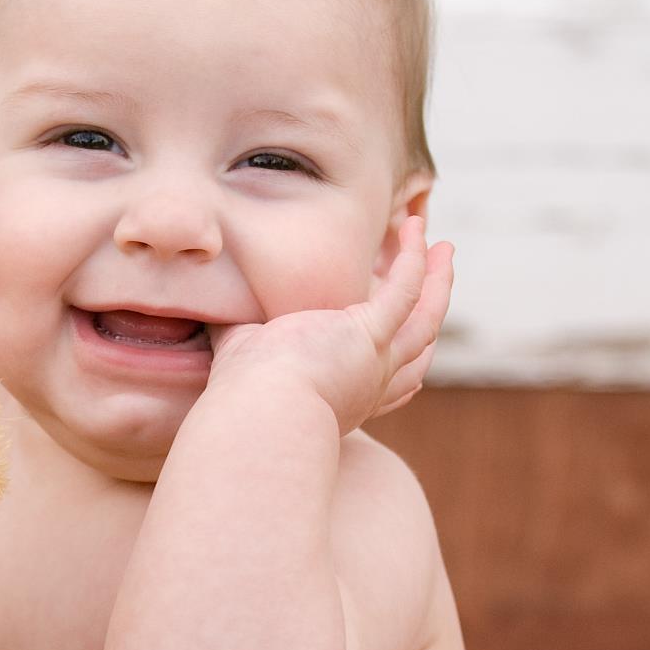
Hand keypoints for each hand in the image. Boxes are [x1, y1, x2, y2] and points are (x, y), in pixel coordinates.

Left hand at [207, 215, 454, 432]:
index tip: (418, 359)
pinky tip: (417, 231)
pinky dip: (413, 259)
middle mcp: (367, 386)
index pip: (389, 387)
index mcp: (342, 401)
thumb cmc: (240, 404)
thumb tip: (206, 311)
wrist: (256, 418)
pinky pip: (404, 290)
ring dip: (437, 282)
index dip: (408, 369)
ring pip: (424, 319)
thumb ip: (237, 336)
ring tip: (444, 249)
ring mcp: (374, 360)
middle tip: (438, 277)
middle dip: (430, 311)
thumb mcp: (243, 362)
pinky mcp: (369, 335)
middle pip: (416, 350)